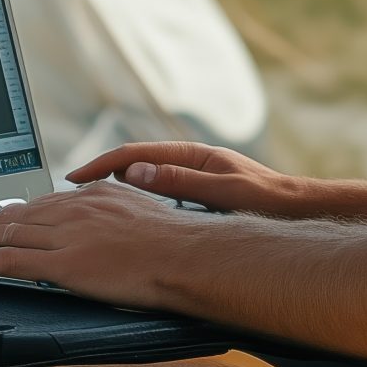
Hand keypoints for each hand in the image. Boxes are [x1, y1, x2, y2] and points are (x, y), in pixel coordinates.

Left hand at [0, 181, 211, 308]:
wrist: (188, 255)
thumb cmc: (176, 241)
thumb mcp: (141, 210)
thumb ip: (115, 211)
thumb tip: (106, 217)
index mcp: (94, 194)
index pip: (43, 201)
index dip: (16, 211)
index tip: (1, 217)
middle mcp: (75, 209)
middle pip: (19, 214)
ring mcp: (67, 236)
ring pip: (8, 234)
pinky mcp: (64, 264)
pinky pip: (12, 261)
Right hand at [67, 140, 303, 216]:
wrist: (296, 209)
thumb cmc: (265, 200)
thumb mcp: (222, 192)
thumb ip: (179, 182)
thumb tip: (134, 172)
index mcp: (190, 155)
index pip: (132, 154)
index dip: (99, 165)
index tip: (73, 178)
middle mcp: (188, 161)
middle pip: (132, 162)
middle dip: (99, 173)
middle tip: (70, 192)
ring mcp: (192, 175)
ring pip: (142, 177)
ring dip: (114, 185)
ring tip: (88, 202)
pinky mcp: (197, 191)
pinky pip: (155, 190)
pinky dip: (134, 197)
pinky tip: (126, 213)